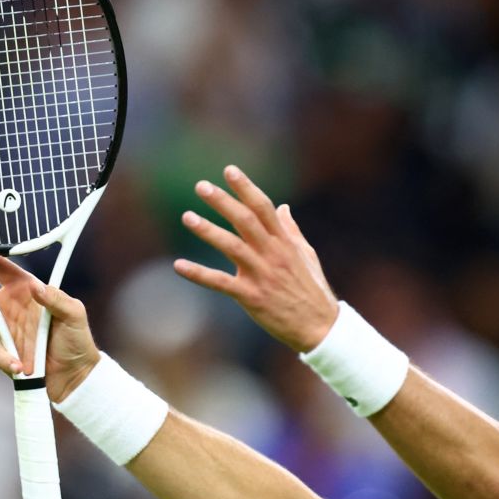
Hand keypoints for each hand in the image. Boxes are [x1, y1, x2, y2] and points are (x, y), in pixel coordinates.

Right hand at [0, 252, 99, 402]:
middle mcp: (12, 307)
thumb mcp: (74, 314)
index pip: (3, 269)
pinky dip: (5, 359)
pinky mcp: (5, 352)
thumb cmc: (76, 339)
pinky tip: (20, 366)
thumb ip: (57, 299)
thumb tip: (37, 288)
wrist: (75, 375)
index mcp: (28, 290)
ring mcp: (6, 330)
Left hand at [174, 165, 338, 351]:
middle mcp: (273, 254)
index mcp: (285, 242)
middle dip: (223, 202)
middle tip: (202, 187)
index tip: (229, 170)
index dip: (246, 188)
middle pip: (245, 221)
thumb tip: (283, 207)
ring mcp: (262, 275)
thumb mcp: (307, 255)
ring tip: (187, 217)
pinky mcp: (252, 297)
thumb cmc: (312, 290)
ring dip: (208, 230)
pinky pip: (221, 283)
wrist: (319, 327)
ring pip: (232, 246)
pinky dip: (199, 274)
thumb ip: (291, 230)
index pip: (263, 208)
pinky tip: (179, 265)